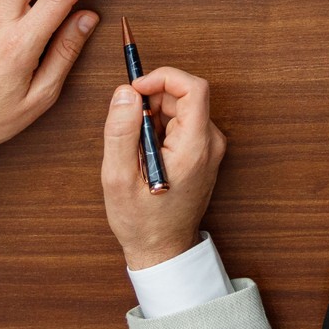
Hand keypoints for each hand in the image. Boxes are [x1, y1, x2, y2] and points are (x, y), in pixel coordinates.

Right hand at [102, 67, 224, 269]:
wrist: (163, 250)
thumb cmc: (142, 221)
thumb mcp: (118, 178)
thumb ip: (121, 131)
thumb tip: (126, 92)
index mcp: (194, 147)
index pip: (193, 88)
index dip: (162, 78)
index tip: (136, 88)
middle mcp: (210, 144)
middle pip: (183, 95)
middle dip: (151, 101)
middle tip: (126, 128)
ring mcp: (209, 148)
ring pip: (180, 108)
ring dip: (152, 116)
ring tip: (135, 149)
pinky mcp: (203, 152)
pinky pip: (181, 122)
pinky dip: (159, 127)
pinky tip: (145, 154)